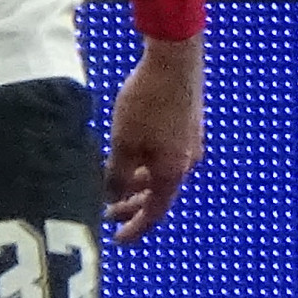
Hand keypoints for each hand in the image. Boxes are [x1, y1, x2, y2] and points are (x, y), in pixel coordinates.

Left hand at [106, 37, 202, 241]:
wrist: (175, 58)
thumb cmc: (147, 101)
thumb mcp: (123, 143)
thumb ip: (116, 175)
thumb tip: (112, 197)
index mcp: (172, 172)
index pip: (154, 212)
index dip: (135, 228)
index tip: (117, 240)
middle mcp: (187, 162)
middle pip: (158, 195)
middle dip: (132, 206)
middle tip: (107, 214)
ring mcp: (190, 143)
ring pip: (161, 174)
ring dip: (137, 185)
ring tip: (113, 187)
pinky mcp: (187, 125)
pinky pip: (165, 156)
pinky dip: (146, 166)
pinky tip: (130, 157)